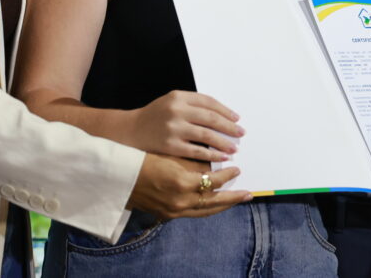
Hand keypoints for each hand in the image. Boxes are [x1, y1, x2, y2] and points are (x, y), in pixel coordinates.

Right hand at [127, 90, 243, 160]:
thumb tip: (221, 115)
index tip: (236, 118)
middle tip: (240, 133)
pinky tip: (222, 157)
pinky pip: (197, 151)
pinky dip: (212, 155)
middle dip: (229, 127)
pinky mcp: (170, 146)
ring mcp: (173, 128)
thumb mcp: (170, 102)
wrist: (130, 132)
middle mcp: (177, 110)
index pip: (209, 101)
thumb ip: (192, 105)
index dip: (225, 111)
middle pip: (211, 118)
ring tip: (234, 148)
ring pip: (207, 135)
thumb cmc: (154, 117)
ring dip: (224, 142)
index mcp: (178, 96)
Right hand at [127, 153, 250, 218]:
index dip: (226, 175)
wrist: (122, 175)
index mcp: (181, 183)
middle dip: (233, 198)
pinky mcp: (168, 215)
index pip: (212, 182)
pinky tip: (214, 204)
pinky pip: (194, 214)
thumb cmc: (146, 158)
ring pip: (206, 212)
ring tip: (236, 201)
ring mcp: (174, 211)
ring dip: (222, 206)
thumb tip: (215, 164)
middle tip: (248, 194)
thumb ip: (195, 161)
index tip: (236, 168)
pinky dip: (207, 209)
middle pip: (214, 203)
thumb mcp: (173, 155)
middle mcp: (180, 201)